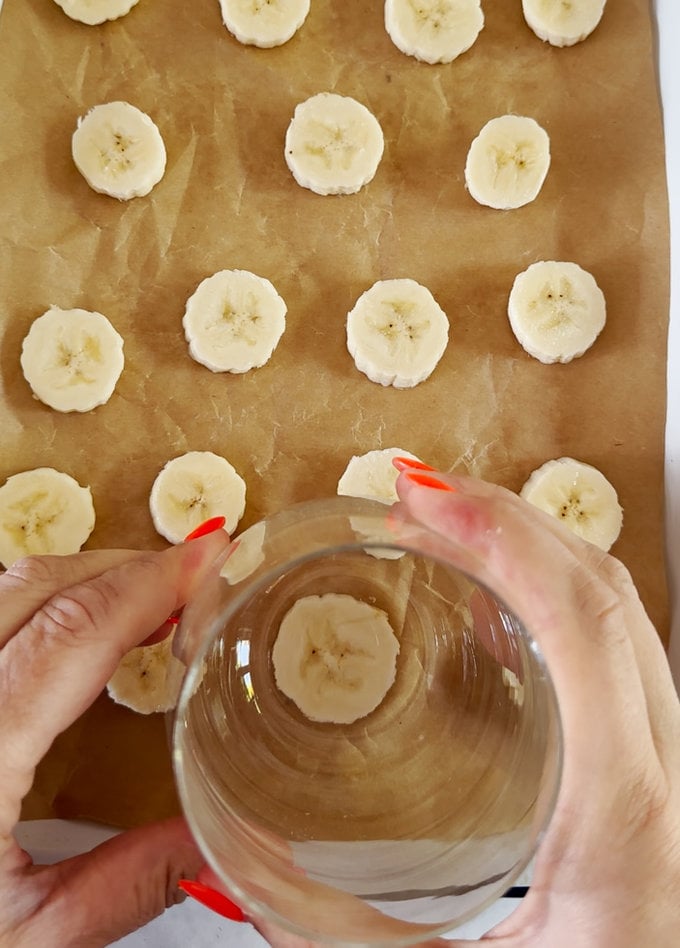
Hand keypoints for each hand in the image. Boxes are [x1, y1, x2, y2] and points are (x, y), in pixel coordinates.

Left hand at [0, 530, 229, 947]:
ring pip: (2, 590)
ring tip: (148, 598)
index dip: (148, 583)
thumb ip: (130, 884)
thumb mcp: (29, 940)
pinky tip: (79, 627)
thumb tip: (220, 849)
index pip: (72, 632)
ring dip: (83, 580)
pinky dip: (42, 604)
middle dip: (123, 567)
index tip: (208, 556)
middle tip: (192, 574)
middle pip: (35, 586)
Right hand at [242, 470, 679, 946]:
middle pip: (604, 592)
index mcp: (627, 817)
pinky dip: (552, 594)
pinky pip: (616, 646)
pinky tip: (493, 601)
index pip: (584, 624)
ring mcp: (671, 758)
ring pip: (619, 609)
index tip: (427, 498)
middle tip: (417, 495)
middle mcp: (668, 769)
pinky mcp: (656, 762)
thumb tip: (250, 876)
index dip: (506, 537)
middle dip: (507, 519)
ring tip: (445, 526)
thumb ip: (344, 933)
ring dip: (532, 547)